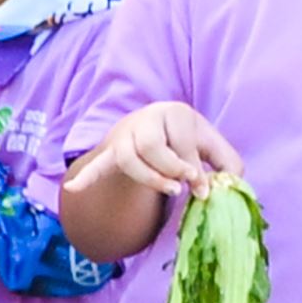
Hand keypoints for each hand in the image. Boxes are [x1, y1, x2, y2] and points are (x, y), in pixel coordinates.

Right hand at [80, 101, 243, 199]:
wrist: (152, 130)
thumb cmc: (187, 141)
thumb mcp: (212, 146)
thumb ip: (228, 164)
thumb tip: (224, 185)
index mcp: (174, 111)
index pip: (182, 141)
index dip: (194, 168)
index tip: (203, 190)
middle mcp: (146, 118)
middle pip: (152, 146)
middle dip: (170, 169)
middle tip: (183, 187)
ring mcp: (125, 135)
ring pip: (129, 159)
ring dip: (149, 178)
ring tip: (168, 190)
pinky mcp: (110, 152)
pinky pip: (97, 164)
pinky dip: (87, 177)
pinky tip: (73, 187)